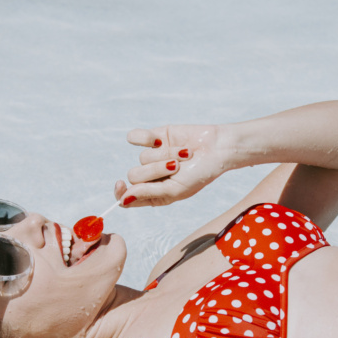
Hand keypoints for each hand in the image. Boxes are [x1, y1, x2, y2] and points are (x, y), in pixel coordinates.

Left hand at [115, 124, 229, 206]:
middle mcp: (151, 177)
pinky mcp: (154, 138)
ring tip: (184, 154)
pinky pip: (135, 137)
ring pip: (142, 157)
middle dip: (155, 170)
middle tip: (176, 167)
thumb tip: (123, 200)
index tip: (120, 184)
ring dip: (165, 155)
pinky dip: (144, 137)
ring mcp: (152, 157)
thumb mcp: (175, 190)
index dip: (120, 192)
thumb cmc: (200, 174)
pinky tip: (158, 140)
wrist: (217, 149)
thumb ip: (148, 194)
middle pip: (135, 175)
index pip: (127, 198)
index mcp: (155, 195)